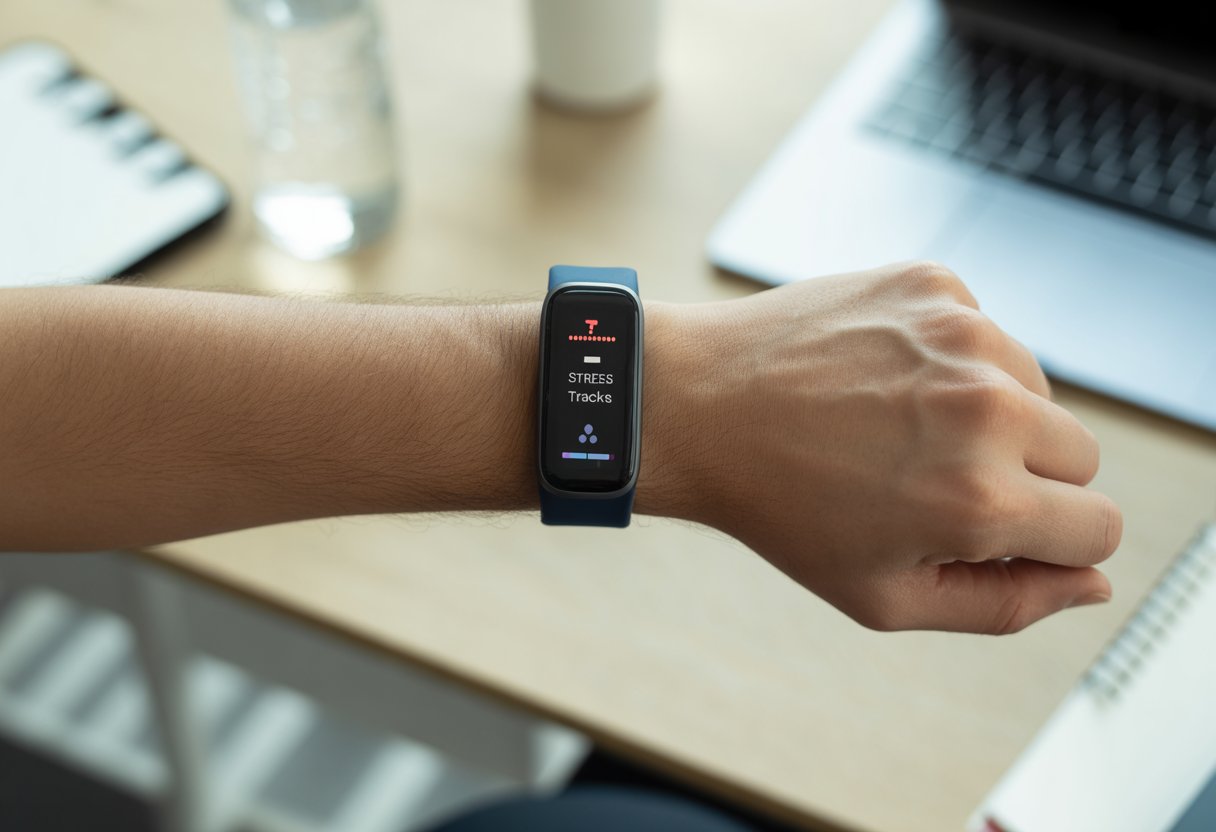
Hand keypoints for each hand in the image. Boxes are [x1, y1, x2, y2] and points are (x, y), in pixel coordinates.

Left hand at [645, 262, 1121, 633]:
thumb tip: (1091, 583)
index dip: (1051, 542)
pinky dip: (952, 362)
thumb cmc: (780, 508)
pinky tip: (882, 380)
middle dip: (1027, 480)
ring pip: (1040, 391)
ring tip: (897, 429)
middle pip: (1083, 457)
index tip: (995, 533)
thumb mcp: (884, 596)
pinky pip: (989, 336)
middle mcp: (986, 410)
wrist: (697, 405)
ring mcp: (960, 334)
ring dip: (993, 417)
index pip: (1099, 529)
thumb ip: (1005, 605)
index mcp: (979, 502)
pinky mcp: (934, 283)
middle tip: (933, 482)